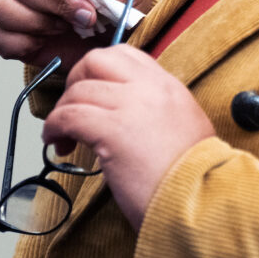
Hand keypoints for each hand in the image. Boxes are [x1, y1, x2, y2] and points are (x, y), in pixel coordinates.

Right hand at [0, 0, 152, 73]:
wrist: (124, 39)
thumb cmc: (123, 2)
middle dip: (54, 1)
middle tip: (86, 15)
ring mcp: (23, 9)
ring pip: (3, 8)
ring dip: (36, 21)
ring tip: (67, 28)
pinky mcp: (19, 38)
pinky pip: (2, 39)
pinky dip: (22, 43)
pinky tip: (49, 42)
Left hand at [41, 46, 214, 230]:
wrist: (203, 202)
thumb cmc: (193, 179)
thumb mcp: (184, 127)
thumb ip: (156, 111)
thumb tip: (124, 115)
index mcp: (168, 86)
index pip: (125, 56)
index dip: (99, 70)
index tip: (91, 92)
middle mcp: (149, 88)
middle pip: (96, 60)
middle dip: (76, 80)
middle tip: (72, 107)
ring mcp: (130, 105)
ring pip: (78, 90)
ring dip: (62, 111)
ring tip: (62, 137)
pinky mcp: (111, 130)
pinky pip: (69, 116)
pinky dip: (55, 127)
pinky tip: (56, 142)